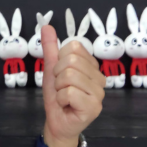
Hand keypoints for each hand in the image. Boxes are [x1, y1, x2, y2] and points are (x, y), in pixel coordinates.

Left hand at [42, 25, 105, 146]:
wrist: (57, 121)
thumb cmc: (57, 94)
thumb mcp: (51, 67)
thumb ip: (50, 47)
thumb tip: (46, 25)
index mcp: (92, 65)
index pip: (75, 47)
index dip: (60, 59)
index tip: (61, 73)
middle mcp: (100, 77)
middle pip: (72, 60)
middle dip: (58, 74)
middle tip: (61, 87)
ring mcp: (99, 93)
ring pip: (70, 76)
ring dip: (59, 87)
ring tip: (64, 96)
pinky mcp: (94, 107)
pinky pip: (69, 92)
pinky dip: (60, 98)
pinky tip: (66, 105)